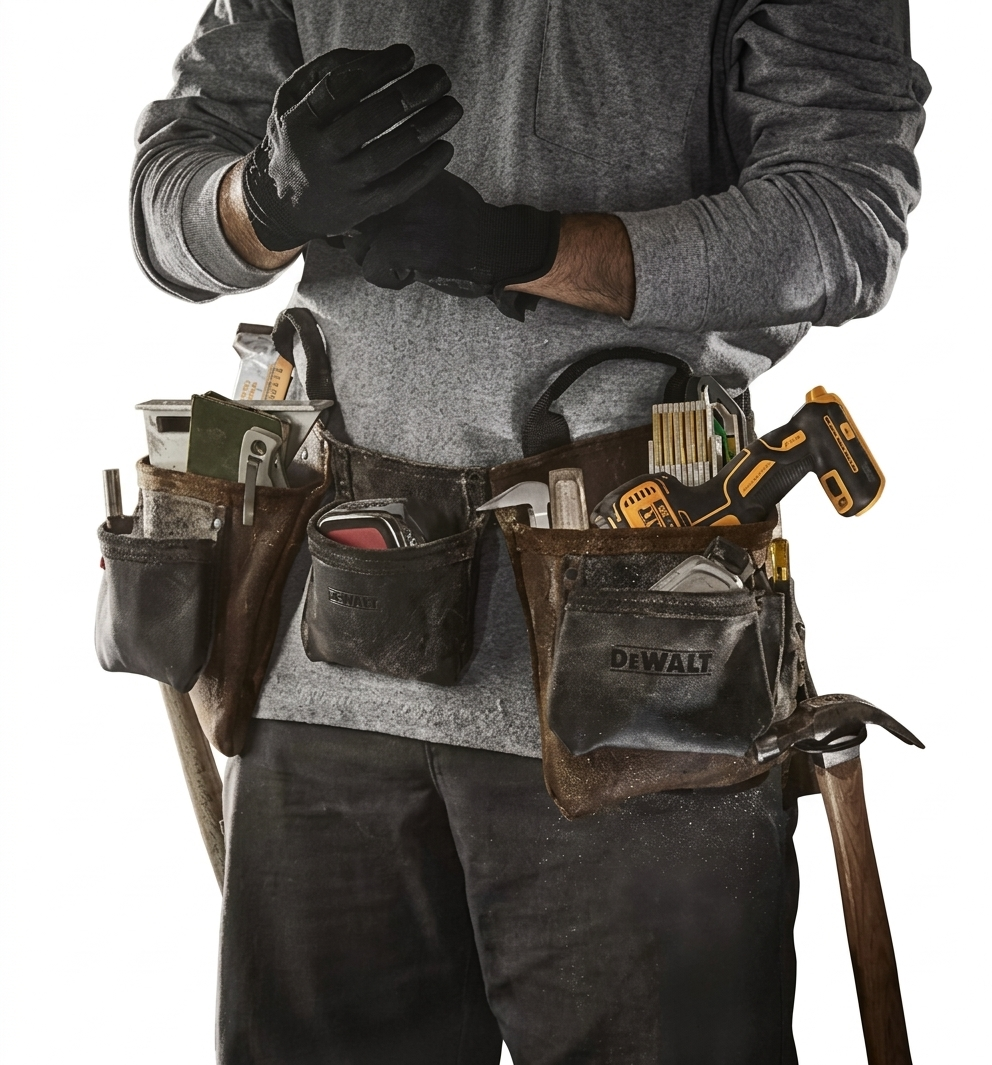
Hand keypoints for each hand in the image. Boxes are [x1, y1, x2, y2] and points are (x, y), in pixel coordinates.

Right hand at [242, 45, 461, 250]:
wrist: (282, 204)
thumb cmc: (299, 137)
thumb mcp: (294, 99)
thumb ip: (328, 71)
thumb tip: (380, 59)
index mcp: (300, 121)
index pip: (338, 88)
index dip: (375, 69)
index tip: (407, 55)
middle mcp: (318, 155)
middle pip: (367, 121)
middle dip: (409, 95)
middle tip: (441, 77)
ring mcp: (340, 184)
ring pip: (387, 155)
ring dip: (425, 128)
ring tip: (453, 107)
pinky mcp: (360, 209)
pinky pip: (398, 189)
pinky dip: (425, 168)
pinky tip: (446, 147)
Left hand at [343, 172, 560, 316]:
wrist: (493, 242)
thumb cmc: (467, 217)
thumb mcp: (432, 183)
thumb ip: (402, 182)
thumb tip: (371, 192)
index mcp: (395, 169)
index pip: (355, 191)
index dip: (363, 213)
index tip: (377, 225)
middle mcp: (387, 188)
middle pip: (350, 219)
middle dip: (363, 238)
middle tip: (394, 247)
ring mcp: (390, 217)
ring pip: (356, 246)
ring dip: (374, 258)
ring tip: (405, 259)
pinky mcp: (395, 246)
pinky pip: (371, 271)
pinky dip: (390, 279)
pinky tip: (413, 274)